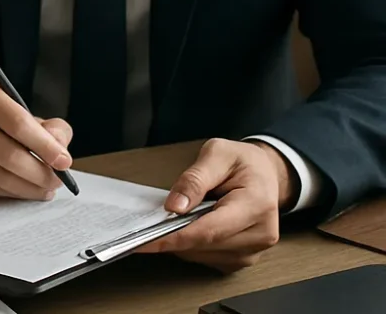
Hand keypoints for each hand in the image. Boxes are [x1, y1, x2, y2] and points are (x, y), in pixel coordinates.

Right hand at [0, 81, 72, 199]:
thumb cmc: (1, 122)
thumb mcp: (27, 113)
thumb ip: (52, 128)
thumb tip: (60, 151)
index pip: (18, 123)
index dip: (45, 145)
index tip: (64, 162)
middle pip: (10, 155)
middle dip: (40, 173)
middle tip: (57, 181)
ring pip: (0, 177)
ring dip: (29, 188)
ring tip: (46, 188)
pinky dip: (12, 193)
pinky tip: (25, 190)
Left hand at [135, 138, 296, 272]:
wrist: (266, 173)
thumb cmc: (244, 162)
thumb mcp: (217, 154)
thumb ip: (194, 180)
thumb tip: (175, 206)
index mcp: (257, 204)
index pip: (210, 230)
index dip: (175, 237)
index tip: (146, 240)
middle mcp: (261, 233)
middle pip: (205, 245)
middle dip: (173, 236)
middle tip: (148, 223)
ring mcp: (254, 249)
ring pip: (204, 255)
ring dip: (182, 241)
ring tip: (175, 217)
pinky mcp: (244, 258)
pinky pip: (209, 259)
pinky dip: (191, 246)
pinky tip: (188, 227)